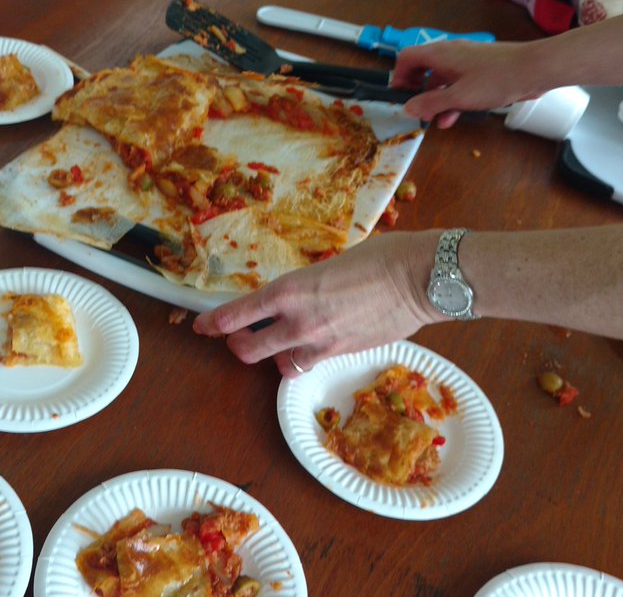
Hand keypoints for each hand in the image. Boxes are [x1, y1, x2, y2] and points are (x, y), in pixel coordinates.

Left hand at [193, 232, 443, 376]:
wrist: (421, 277)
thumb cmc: (382, 256)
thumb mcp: (331, 264)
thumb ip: (308, 285)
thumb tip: (302, 295)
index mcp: (291, 289)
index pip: (238, 313)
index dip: (214, 323)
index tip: (202, 326)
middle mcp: (299, 321)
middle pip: (248, 349)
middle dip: (238, 345)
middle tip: (239, 338)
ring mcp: (321, 343)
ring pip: (278, 364)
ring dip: (273, 356)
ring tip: (279, 344)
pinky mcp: (343, 355)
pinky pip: (309, 365)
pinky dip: (303, 360)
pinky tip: (311, 347)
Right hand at [392, 41, 546, 128]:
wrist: (534, 69)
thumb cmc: (495, 80)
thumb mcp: (459, 97)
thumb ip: (430, 103)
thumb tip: (407, 107)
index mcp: (440, 54)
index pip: (406, 58)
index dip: (398, 76)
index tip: (398, 97)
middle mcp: (450, 53)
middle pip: (422, 68)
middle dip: (416, 91)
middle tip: (416, 111)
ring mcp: (466, 60)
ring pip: (441, 79)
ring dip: (435, 99)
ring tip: (435, 121)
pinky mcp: (480, 69)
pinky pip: (457, 82)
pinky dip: (452, 98)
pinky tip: (454, 116)